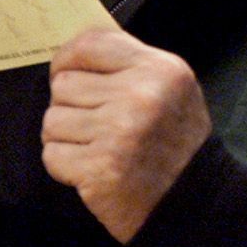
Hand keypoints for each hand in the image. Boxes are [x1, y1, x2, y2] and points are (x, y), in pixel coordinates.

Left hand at [41, 29, 210, 242]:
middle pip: (64, 84)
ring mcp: (119, 133)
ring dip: (66, 138)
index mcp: (159, 70)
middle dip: (71, 106)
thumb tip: (75, 52)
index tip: (64, 73)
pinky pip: (53, 154)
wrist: (194, 203)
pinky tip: (92, 169)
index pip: (90, 44)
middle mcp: (140, 96)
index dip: (67, 58)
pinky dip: (66, 166)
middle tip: (96, 125)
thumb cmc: (176, 143)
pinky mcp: (100, 169)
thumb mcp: (171, 89)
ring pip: (52, 120)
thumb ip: (129, 65)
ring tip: (96, 148)